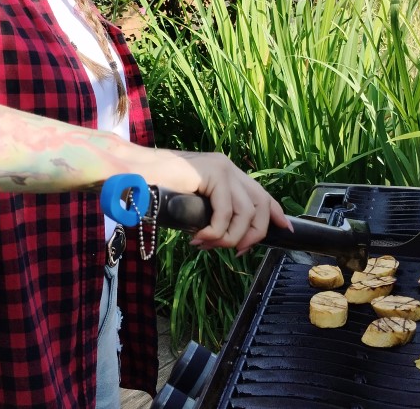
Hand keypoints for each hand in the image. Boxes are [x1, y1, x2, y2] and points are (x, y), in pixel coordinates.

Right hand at [150, 150, 291, 254]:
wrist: (134, 173)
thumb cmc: (157, 191)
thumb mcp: (195, 205)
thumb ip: (213, 214)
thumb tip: (229, 239)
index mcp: (226, 172)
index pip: (261, 193)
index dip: (276, 213)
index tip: (285, 230)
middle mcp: (229, 167)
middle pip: (261, 204)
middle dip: (253, 234)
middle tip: (235, 251)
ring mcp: (222, 168)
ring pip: (245, 213)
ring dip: (229, 238)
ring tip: (207, 245)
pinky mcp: (213, 173)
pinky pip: (225, 213)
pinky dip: (215, 232)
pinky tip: (198, 238)